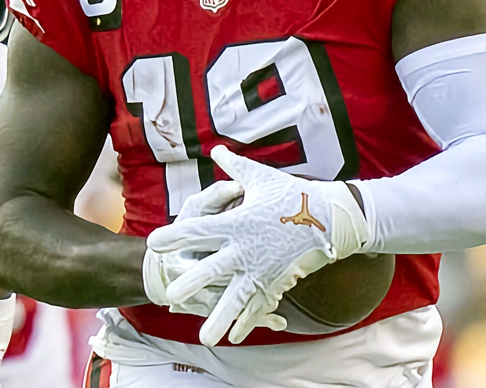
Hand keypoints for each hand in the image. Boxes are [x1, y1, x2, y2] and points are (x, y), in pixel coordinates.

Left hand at [146, 146, 369, 345]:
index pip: (199, 230)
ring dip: (219, 318)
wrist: (331, 218)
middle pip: (213, 268)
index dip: (175, 236)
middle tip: (170, 292)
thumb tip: (217, 149)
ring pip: (235, 298)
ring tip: (205, 337)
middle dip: (191, 282)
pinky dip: (247, 322)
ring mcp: (261, 270)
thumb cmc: (292, 195)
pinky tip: (234, 337)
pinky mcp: (276, 283)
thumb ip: (234, 168)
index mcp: (236, 222)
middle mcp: (245, 249)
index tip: (154, 243)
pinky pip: (258, 306)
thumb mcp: (261, 178)